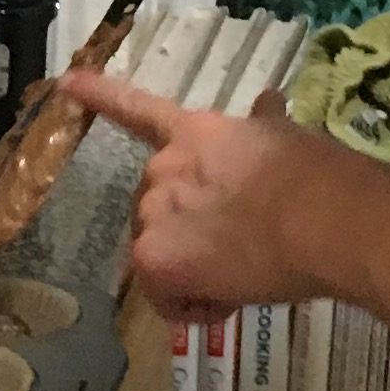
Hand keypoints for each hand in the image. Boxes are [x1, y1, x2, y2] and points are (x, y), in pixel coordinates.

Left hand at [65, 69, 338, 314]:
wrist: (323, 220)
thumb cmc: (318, 178)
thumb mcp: (287, 139)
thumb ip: (264, 126)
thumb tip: (268, 102)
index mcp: (196, 133)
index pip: (139, 110)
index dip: (101, 95)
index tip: (66, 83)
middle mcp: (164, 168)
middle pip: (158, 207)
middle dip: (190, 231)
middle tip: (243, 245)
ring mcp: (154, 213)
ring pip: (163, 255)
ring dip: (195, 271)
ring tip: (248, 271)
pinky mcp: (155, 260)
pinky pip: (166, 298)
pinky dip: (196, 307)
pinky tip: (233, 299)